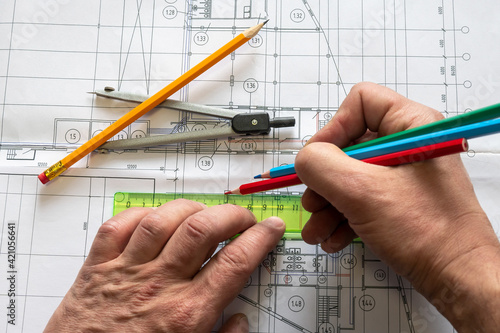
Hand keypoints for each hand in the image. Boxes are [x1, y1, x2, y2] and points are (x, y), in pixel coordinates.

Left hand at [44, 199, 284, 331]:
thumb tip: (240, 322)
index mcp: (186, 314)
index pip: (235, 262)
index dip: (260, 239)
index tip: (270, 227)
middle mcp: (158, 286)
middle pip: (202, 230)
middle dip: (231, 215)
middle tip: (243, 218)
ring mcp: (125, 272)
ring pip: (162, 220)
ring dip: (190, 209)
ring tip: (204, 213)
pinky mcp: (96, 268)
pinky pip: (118, 225)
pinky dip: (140, 214)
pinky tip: (155, 219)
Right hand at [294, 82, 499, 330]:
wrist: (457, 278)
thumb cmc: (422, 230)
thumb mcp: (360, 192)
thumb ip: (320, 165)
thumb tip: (304, 159)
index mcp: (410, 124)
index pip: (360, 102)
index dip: (333, 128)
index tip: (318, 162)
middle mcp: (409, 143)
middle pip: (350, 144)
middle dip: (324, 179)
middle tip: (312, 204)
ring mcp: (406, 173)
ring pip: (352, 175)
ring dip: (328, 204)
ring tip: (317, 231)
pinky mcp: (403, 198)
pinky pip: (364, 196)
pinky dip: (344, 216)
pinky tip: (334, 239)